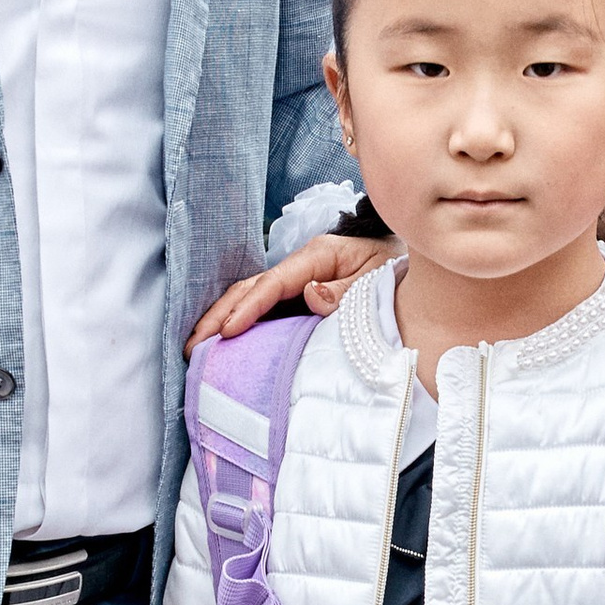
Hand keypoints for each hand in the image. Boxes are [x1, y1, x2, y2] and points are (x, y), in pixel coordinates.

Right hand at [187, 235, 393, 350]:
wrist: (412, 266)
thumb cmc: (396, 271)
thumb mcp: (379, 279)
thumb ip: (347, 291)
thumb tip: (310, 295)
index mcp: (318, 256)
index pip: (274, 282)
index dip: (248, 307)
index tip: (227, 332)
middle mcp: (301, 266)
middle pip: (250, 288)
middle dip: (218, 316)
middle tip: (192, 346)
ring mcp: (297, 281)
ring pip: (250, 298)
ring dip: (222, 320)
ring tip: (196, 349)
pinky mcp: (298, 298)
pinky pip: (264, 310)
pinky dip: (240, 325)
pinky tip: (223, 346)